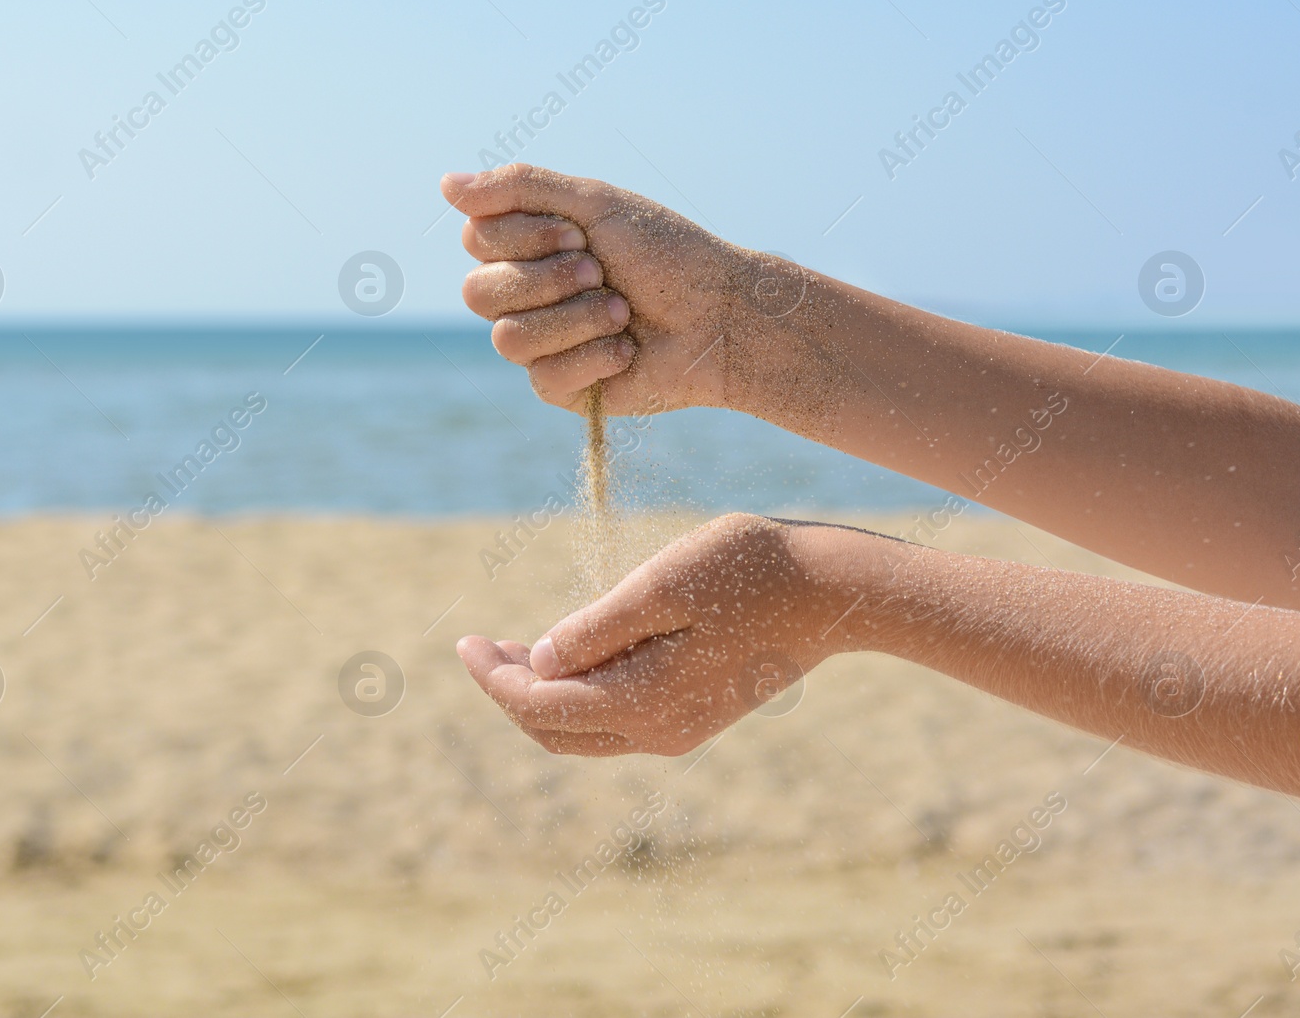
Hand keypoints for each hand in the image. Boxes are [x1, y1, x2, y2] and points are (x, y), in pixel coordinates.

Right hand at [439, 165, 811, 414]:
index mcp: (530, 246)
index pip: (475, 239)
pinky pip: (542, 377)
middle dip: (546, 279)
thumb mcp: (595, 204)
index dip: (524, 237)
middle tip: (600, 269)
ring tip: (623, 311)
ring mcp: (543, 343)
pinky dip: (593, 356)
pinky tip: (628, 350)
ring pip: (507, 339)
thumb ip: (520, 188)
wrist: (722, 315)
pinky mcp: (564, 389)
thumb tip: (444, 183)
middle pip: (477, 292)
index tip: (579, 233)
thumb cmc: (668, 254)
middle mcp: (527, 294)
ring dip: (575, 318)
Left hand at [455, 514, 898, 755]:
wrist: (836, 590)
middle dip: (509, 692)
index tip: (464, 642)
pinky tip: (571, 655)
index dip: (493, 678)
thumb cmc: (750, 568)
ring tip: (513, 650)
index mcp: (645, 702)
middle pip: (555, 731)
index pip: (540, 706)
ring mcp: (681, 729)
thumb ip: (597, 627)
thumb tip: (542, 661)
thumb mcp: (661, 583)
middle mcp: (659, 732)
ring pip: (585, 731)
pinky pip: (617, 719)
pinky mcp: (696, 714)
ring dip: (543, 695)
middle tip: (480, 646)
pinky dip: (579, 694)